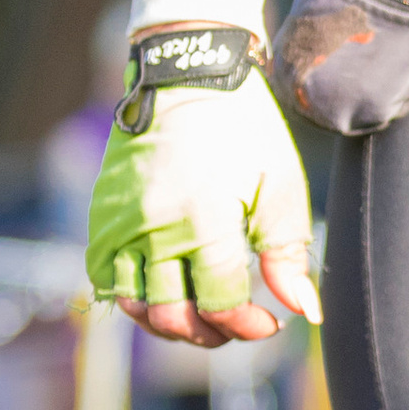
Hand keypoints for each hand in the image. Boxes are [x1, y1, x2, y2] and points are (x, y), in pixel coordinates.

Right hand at [86, 69, 319, 347]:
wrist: (188, 75)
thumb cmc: (244, 130)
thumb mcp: (281, 187)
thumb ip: (288, 254)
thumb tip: (306, 311)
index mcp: (204, 221)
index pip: (220, 304)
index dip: (248, 326)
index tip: (269, 322)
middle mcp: (154, 228)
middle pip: (172, 316)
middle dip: (209, 334)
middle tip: (234, 325)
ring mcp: (121, 223)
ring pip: (134, 305)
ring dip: (168, 323)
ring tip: (199, 313)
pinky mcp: (102, 214)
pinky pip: (103, 276)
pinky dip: (130, 295)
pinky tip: (163, 289)